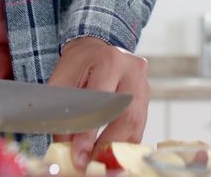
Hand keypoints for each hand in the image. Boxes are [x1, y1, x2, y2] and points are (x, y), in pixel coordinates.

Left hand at [48, 37, 149, 169]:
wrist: (98, 48)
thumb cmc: (79, 63)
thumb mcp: (62, 81)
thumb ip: (63, 112)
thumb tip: (66, 149)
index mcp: (110, 61)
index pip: (102, 102)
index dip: (90, 132)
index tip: (79, 154)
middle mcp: (133, 71)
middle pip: (126, 116)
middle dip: (107, 145)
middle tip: (91, 163)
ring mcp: (144, 84)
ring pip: (136, 125)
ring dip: (117, 148)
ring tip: (100, 163)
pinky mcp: (147, 98)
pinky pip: (139, 126)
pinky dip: (124, 143)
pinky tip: (111, 153)